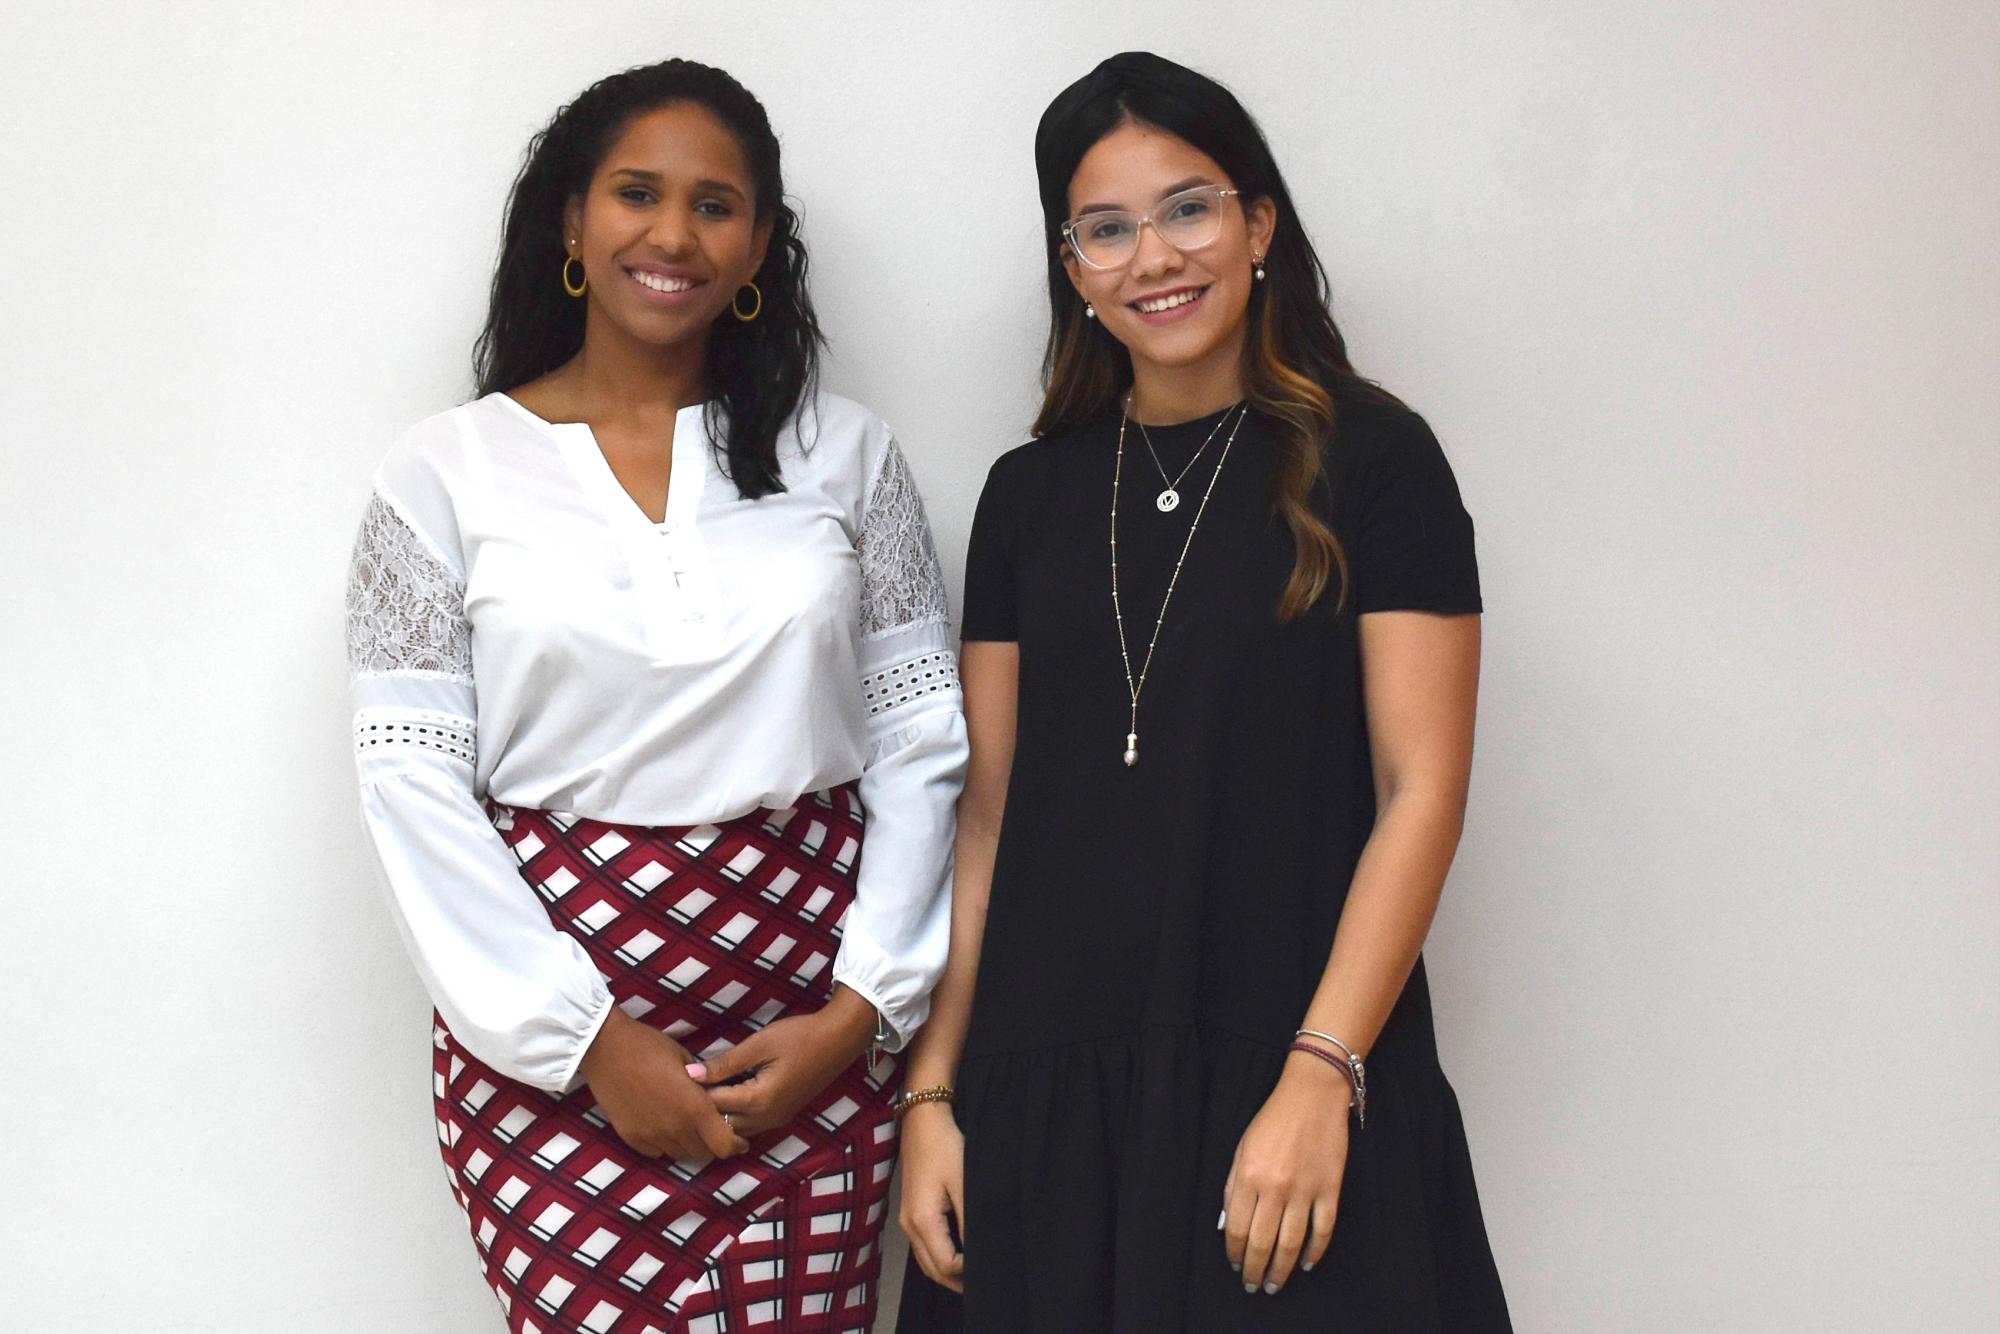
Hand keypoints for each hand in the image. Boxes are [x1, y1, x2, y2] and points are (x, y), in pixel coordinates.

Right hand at [578, 1007, 747, 1162]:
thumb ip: (703, 1085)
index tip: (740, 1140)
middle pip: (704, 1154)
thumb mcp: (686, 1060)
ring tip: (687, 1125)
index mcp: (694, 1108)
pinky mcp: (631, 1138)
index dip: (736, 1146)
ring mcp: (651, 1136)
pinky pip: (657, 1151)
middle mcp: (675, 1129)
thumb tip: (713, 1096)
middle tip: (713, 1130)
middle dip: (713, 1145)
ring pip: (680, 1155)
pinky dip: (665, 1143)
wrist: (605, 1048)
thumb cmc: (649, 1046)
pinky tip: (664, 1124)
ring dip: (689, 1144)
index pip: (724, 1146)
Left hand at [693, 986, 875, 1139]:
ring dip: (719, 1114)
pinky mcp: (782, 1116)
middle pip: (721, 1125)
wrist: (839, 1040)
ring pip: (735, 1130)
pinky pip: (749, 1126)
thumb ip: (725, 1063)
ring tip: (706, 1089)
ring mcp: (776, 1120)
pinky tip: (727, 1094)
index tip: (680, 1076)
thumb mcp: (759, 1044)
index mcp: (759, 1100)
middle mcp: (766, 1118)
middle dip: (704, 1108)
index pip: (713, 1105)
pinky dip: (734, 1115)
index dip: (694, 1092)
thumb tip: (690, 1074)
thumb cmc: (799, 1036)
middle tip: (689, 1085)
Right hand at [897, 1101, 965, 1290]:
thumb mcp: (964, 1183)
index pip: (946, 1264)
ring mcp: (906, 1219)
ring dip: (947, 1271)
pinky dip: (939, 1256)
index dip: (968, 1273)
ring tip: (973, 1274)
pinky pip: (923, 1246)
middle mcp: (909, 1225)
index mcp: (923, 1221)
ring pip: (925, 1260)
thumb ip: (969, 1221)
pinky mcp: (910, 1210)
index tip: (990, 1268)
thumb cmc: (945, 1147)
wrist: (923, 1119)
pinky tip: (959, 1253)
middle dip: (956, 1281)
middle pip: (932, 1269)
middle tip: (984, 1284)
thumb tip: (979, 1251)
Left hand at [1221, 1052, 1351, 1294]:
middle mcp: (1276, 1187)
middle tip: (1254, 1285)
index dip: (1235, 1253)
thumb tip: (1227, 1226)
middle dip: (1256, 1270)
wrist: (1312, 1095)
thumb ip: (1233, 1188)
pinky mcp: (1330, 1189)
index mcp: (1249, 1176)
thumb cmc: (1272, 1120)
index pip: (1238, 1229)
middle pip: (1263, 1243)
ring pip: (1291, 1243)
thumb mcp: (1242, 1149)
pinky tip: (1305, 1264)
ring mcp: (1305, 1190)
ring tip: (1275, 1285)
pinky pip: (1322, 1230)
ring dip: (1281, 1270)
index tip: (1236, 1265)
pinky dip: (1314, 1252)